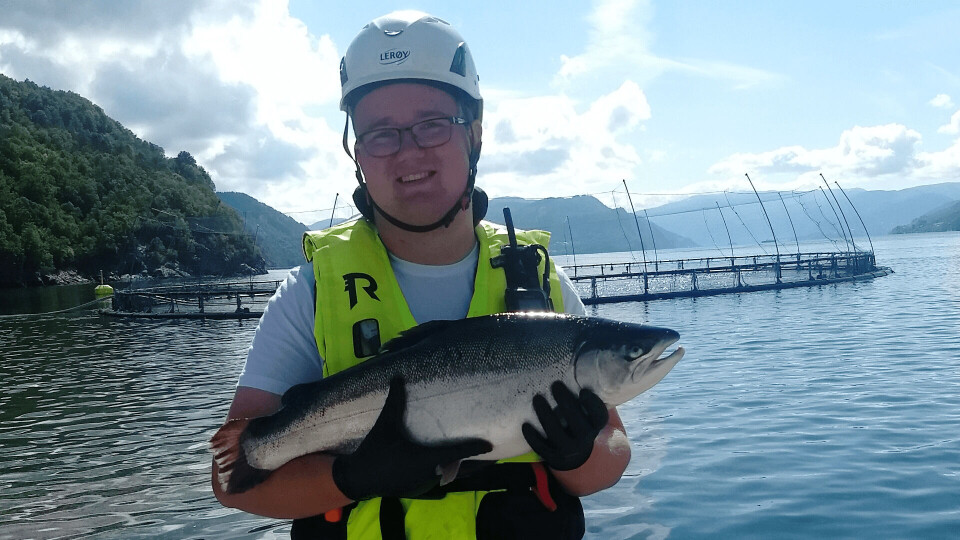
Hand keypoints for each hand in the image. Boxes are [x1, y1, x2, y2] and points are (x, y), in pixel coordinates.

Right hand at [332, 377, 491, 500]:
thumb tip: (397, 376)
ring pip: (451, 476)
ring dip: (467, 469)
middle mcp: (429, 473)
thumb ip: (394, 401)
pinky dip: (452, 473)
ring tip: (482, 462)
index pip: (456, 453)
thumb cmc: (374, 451)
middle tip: (496, 457)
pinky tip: (456, 467)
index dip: (474, 448)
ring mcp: (424, 483)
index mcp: (425, 458)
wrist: (357, 479)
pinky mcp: (418, 487)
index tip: (491, 446)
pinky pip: (441, 479)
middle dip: (479, 464)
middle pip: (461, 469)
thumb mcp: (385, 425)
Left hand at [522, 381, 608, 470]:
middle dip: (566, 403)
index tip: (584, 391)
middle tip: (555, 384)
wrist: (575, 451)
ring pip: (557, 434)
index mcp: (595, 425)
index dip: (593, 405)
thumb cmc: (579, 417)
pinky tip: (525, 424)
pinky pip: (542, 448)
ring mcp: (569, 449)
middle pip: (577, 423)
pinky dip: (533, 437)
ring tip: (537, 398)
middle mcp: (585, 439)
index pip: (600, 417)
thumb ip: (588, 387)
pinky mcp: (554, 456)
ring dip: (546, 416)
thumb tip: (582, 352)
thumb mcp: (586, 408)